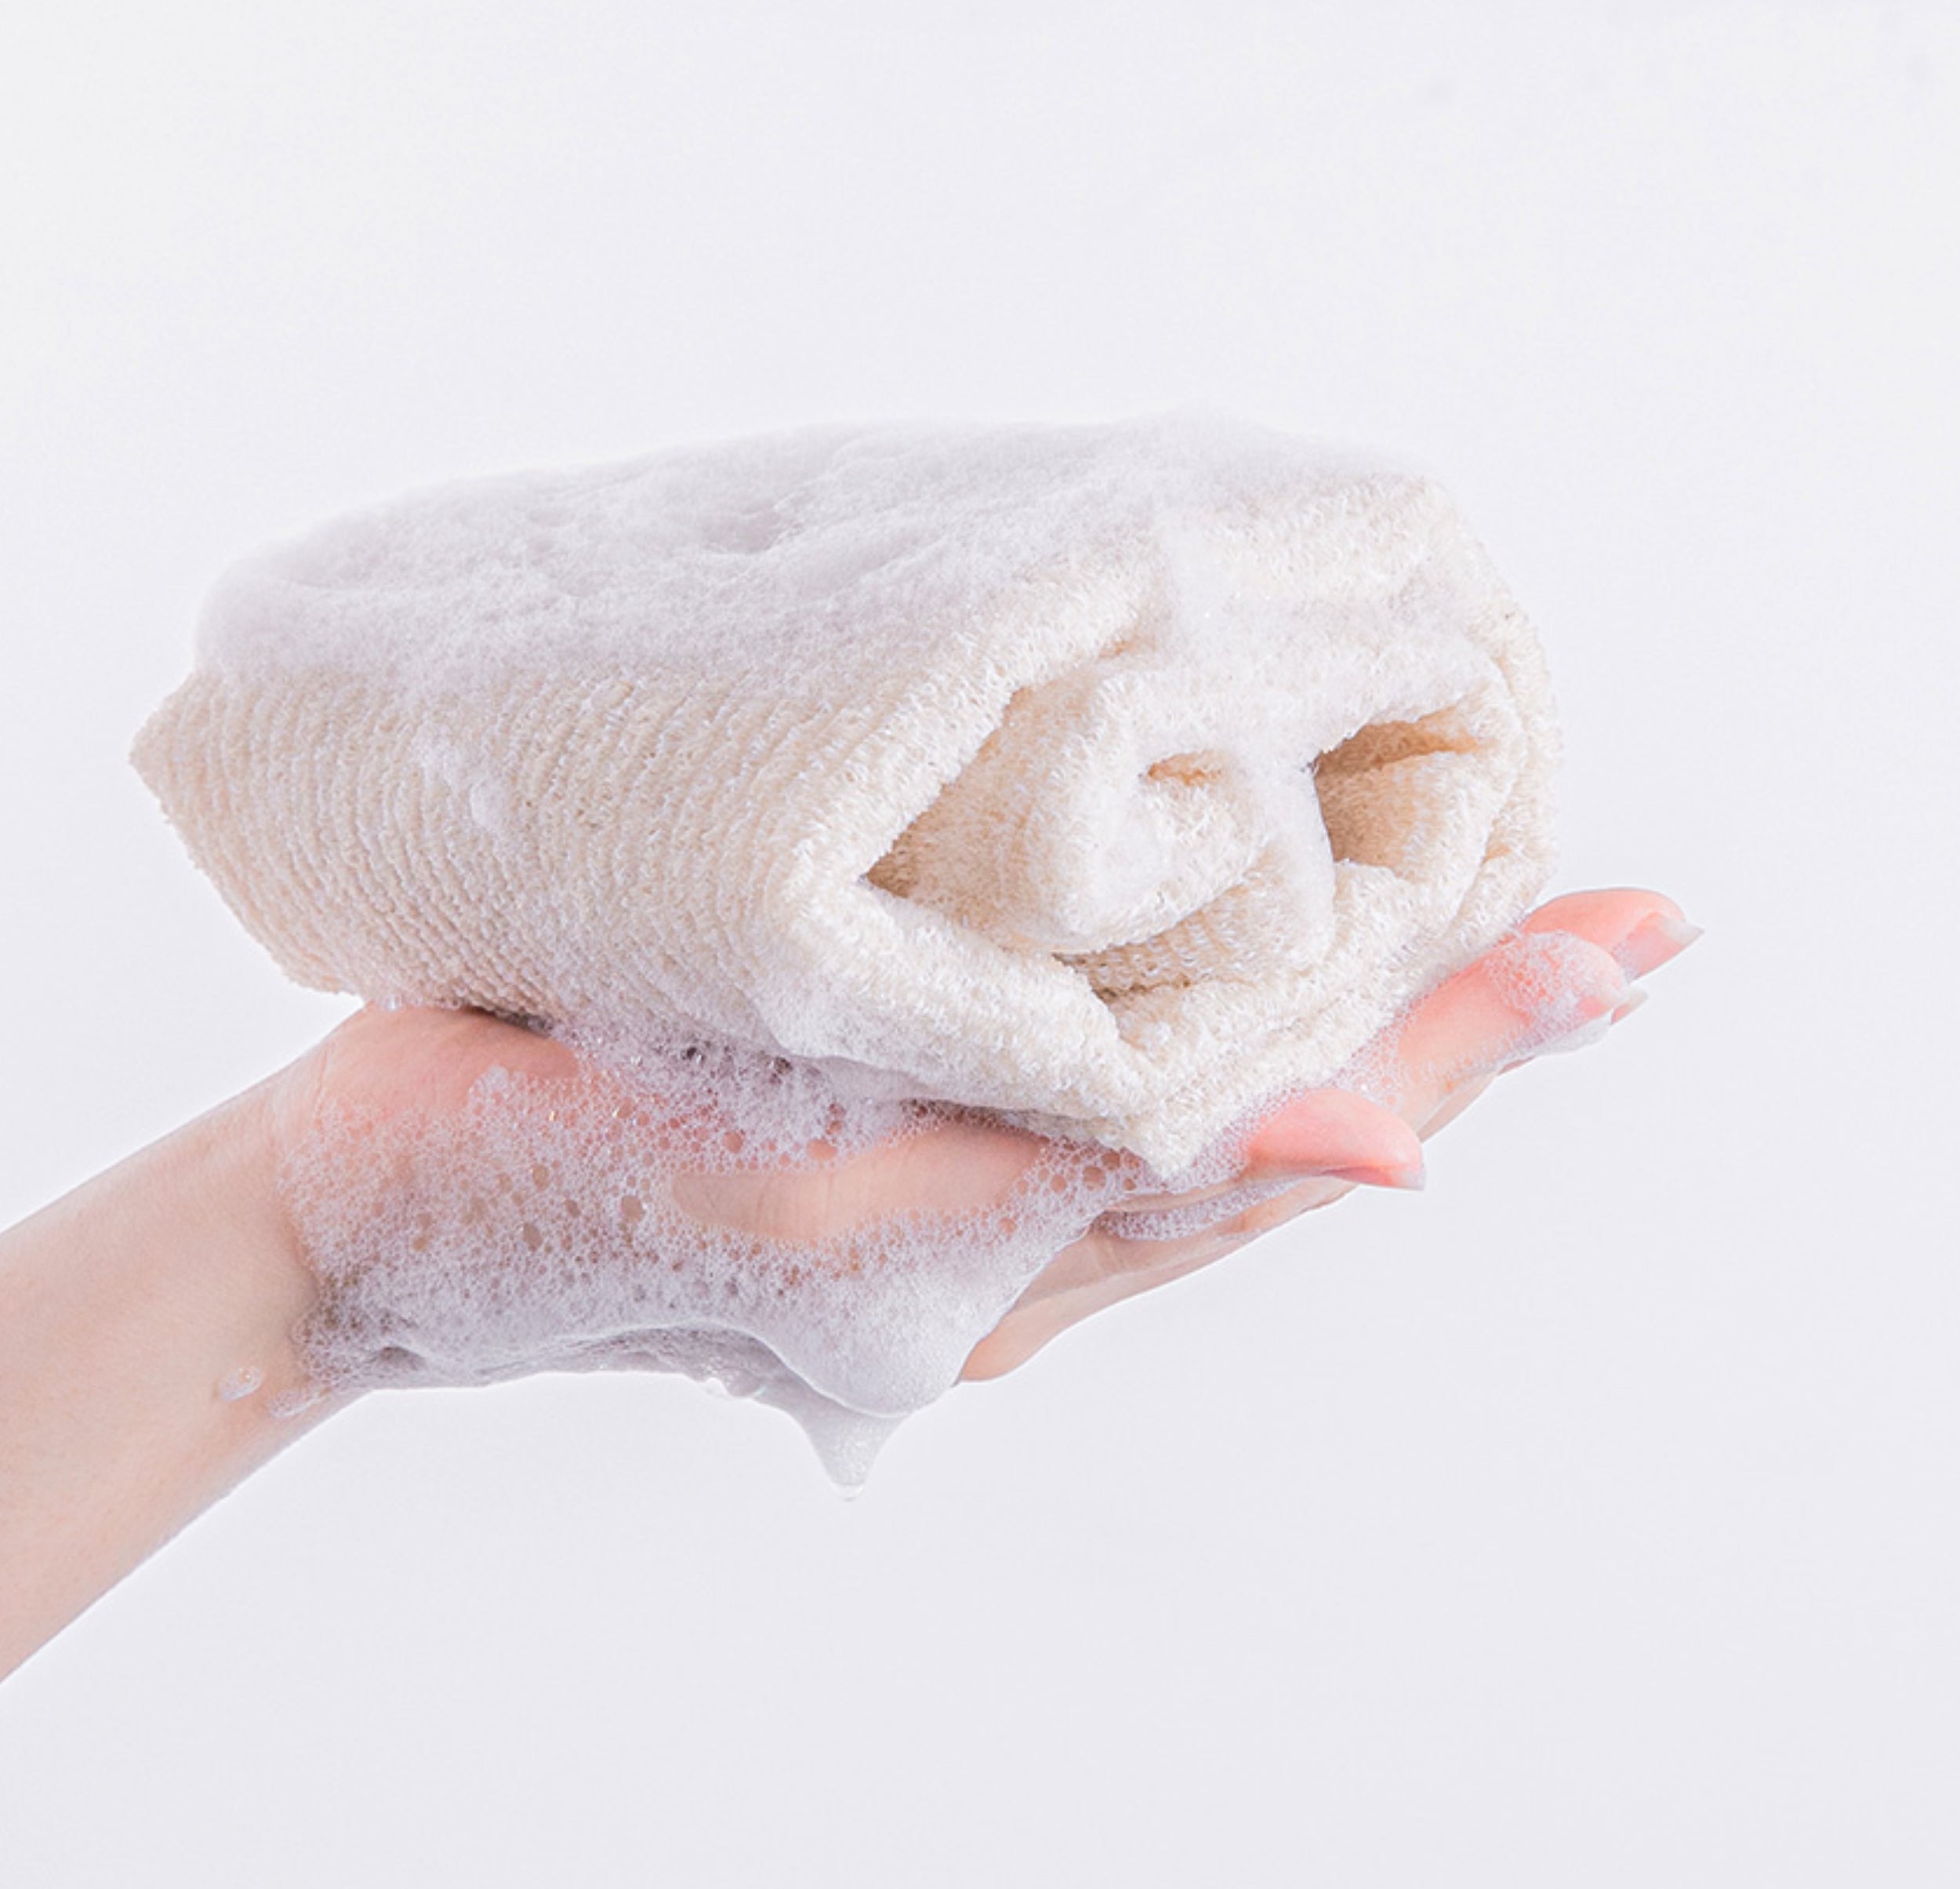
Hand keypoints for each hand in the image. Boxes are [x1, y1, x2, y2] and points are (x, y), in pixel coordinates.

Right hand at [262, 886, 1698, 1399]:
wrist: (358, 1207)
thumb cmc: (555, 1210)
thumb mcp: (830, 1212)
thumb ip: (1079, 1186)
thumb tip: (1364, 1152)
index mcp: (1014, 1262)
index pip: (1294, 1144)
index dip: (1459, 1042)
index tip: (1617, 947)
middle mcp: (1007, 1209)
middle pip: (1278, 1101)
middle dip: (1449, 1005)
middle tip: (1615, 912)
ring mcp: (940, 1142)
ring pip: (1188, 1053)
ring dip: (1337, 968)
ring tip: (1469, 875)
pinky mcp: (864, 1069)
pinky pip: (1063, 1012)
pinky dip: (1177, 947)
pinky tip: (1225, 882)